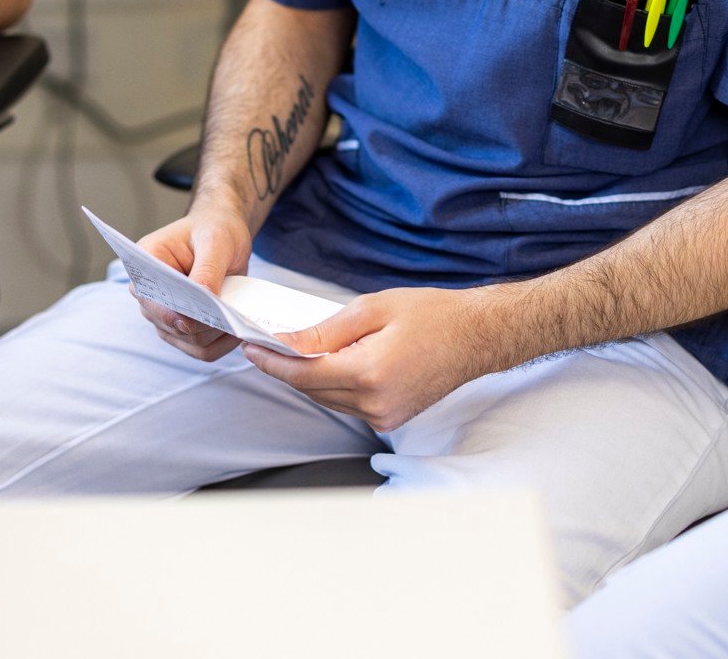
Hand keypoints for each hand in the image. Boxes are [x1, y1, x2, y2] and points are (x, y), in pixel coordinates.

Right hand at [135, 204, 254, 360]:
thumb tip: (203, 302)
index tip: (202, 312)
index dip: (173, 311)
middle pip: (171, 325)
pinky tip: (239, 330)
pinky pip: (202, 350)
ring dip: (216, 335)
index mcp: (146, 262)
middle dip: (204, 324)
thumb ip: (207, 270)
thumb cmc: (215, 230)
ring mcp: (165, 315)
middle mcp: (150, 293)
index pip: (151, 296)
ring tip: (240, 319)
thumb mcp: (216, 241)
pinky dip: (222, 345)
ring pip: (189, 342)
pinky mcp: (184, 329)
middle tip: (233, 316)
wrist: (224, 235)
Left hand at [243, 286, 508, 431]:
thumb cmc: (432, 315)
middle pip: (312, 390)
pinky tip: (331, 364)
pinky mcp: (391, 419)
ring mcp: (385, 417)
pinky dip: (334, 386)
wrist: (477, 337)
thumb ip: (327, 330)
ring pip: (329, 400)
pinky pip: (349, 406)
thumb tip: (288, 341)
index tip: (251, 347)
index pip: (304, 375)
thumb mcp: (374, 308)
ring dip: (310, 378)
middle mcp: (376, 403)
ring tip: (295, 351)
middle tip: (265, 343)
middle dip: (287, 368)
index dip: (272, 362)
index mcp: (370, 373)